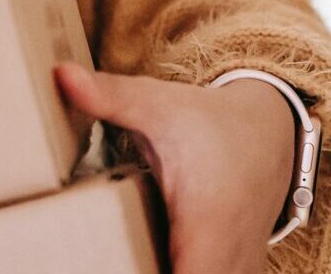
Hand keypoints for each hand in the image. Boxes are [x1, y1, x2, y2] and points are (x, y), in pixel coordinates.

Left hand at [54, 61, 295, 273]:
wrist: (269, 134)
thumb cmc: (209, 122)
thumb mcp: (158, 105)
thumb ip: (108, 97)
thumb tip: (61, 75)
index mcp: (207, 230)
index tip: (111, 262)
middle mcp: (229, 264)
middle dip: (140, 272)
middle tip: (95, 257)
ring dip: (156, 270)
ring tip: (115, 253)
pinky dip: (172, 270)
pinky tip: (138, 258)